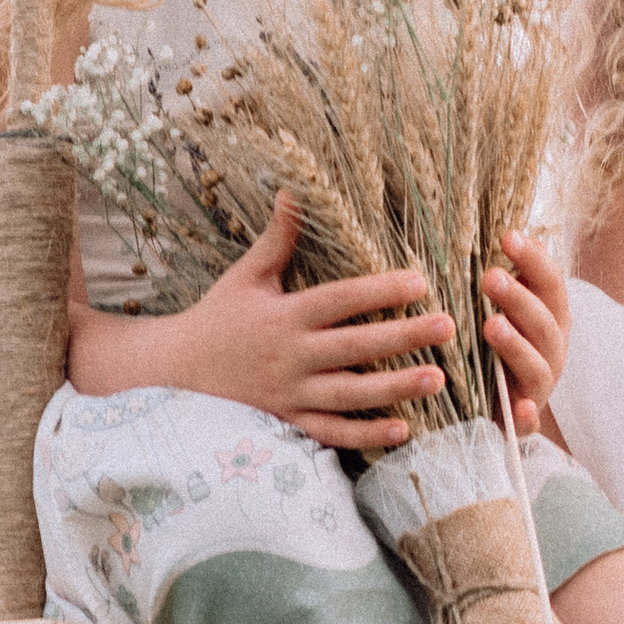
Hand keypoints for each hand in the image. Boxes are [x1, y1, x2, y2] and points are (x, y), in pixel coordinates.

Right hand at [127, 190, 455, 450]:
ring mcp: (290, 395)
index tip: (420, 282)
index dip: (380, 291)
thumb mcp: (246, 275)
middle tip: (447, 327)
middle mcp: (291, 357)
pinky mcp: (288, 423)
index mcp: (285, 316)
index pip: (341, 300)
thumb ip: (277, 238)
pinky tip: (402, 429)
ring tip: (437, 379)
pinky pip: (331, 434)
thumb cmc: (217, 317)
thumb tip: (294, 189)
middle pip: (355, 348)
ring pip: (350, 396)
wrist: (175, 374)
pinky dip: (365, 435)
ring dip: (395, 389)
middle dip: (403, 338)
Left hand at [481, 230, 568, 435]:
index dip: (533, 260)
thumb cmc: (505, 346)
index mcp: (552, 319)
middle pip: (543, 323)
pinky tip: (519, 407)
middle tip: (489, 276)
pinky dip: (527, 415)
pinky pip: (529, 422)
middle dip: (519, 299)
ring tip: (491, 325)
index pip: (550, 284)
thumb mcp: (511, 310)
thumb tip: (521, 235)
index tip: (507, 236)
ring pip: (536, 366)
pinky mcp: (523, 421)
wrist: (503, 406)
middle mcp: (552, 351)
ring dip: (516, 346)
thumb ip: (517, 279)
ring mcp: (541, 387)